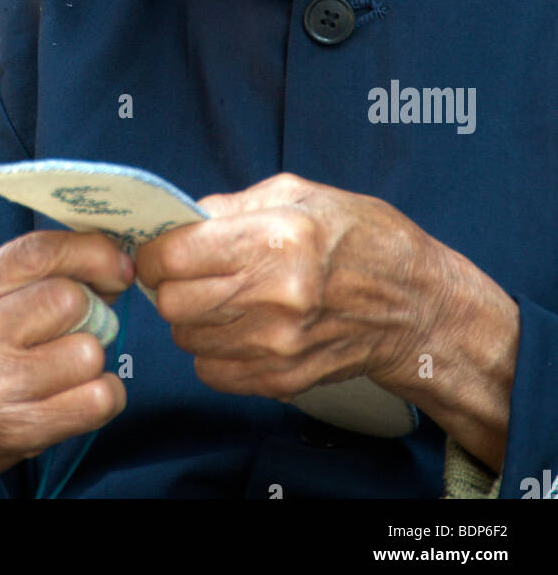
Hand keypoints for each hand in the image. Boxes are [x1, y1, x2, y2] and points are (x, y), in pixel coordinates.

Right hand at [0, 231, 135, 497]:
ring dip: (91, 355)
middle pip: (68, 299)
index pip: (35, 252)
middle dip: (89, 307)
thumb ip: (12, 278)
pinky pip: (96, 400)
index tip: (114, 262)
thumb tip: (100, 262)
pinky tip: (83, 392)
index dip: (88, 250)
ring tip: (67, 361)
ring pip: (87, 351)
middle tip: (83, 319)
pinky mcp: (17, 432)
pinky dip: (104, 393)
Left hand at [135, 172, 435, 402]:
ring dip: (193, 317)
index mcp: (276, 238)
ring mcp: (277, 345)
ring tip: (224, 296)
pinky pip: (211, 371)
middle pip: (173, 302)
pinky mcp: (281, 379)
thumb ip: (234, 205)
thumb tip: (183, 219)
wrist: (417, 307)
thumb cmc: (364, 240)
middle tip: (191, 272)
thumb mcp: (301, 195)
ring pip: (186, 338)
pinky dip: (213, 350)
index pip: (174, 257)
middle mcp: (274, 296)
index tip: (162, 248)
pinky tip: (240, 326)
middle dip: (171, 284)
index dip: (156, 251)